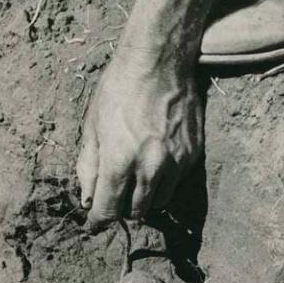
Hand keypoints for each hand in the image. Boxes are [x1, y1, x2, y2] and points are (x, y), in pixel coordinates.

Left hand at [77, 56, 203, 230]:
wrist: (160, 61)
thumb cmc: (119, 88)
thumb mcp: (93, 125)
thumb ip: (89, 167)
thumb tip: (89, 199)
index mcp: (120, 161)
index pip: (108, 211)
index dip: (98, 220)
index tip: (95, 221)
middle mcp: (150, 168)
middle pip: (136, 212)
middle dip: (122, 208)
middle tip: (116, 192)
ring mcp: (176, 163)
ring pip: (159, 202)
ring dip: (145, 197)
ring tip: (137, 176)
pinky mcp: (193, 155)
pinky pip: (176, 183)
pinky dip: (164, 179)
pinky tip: (156, 157)